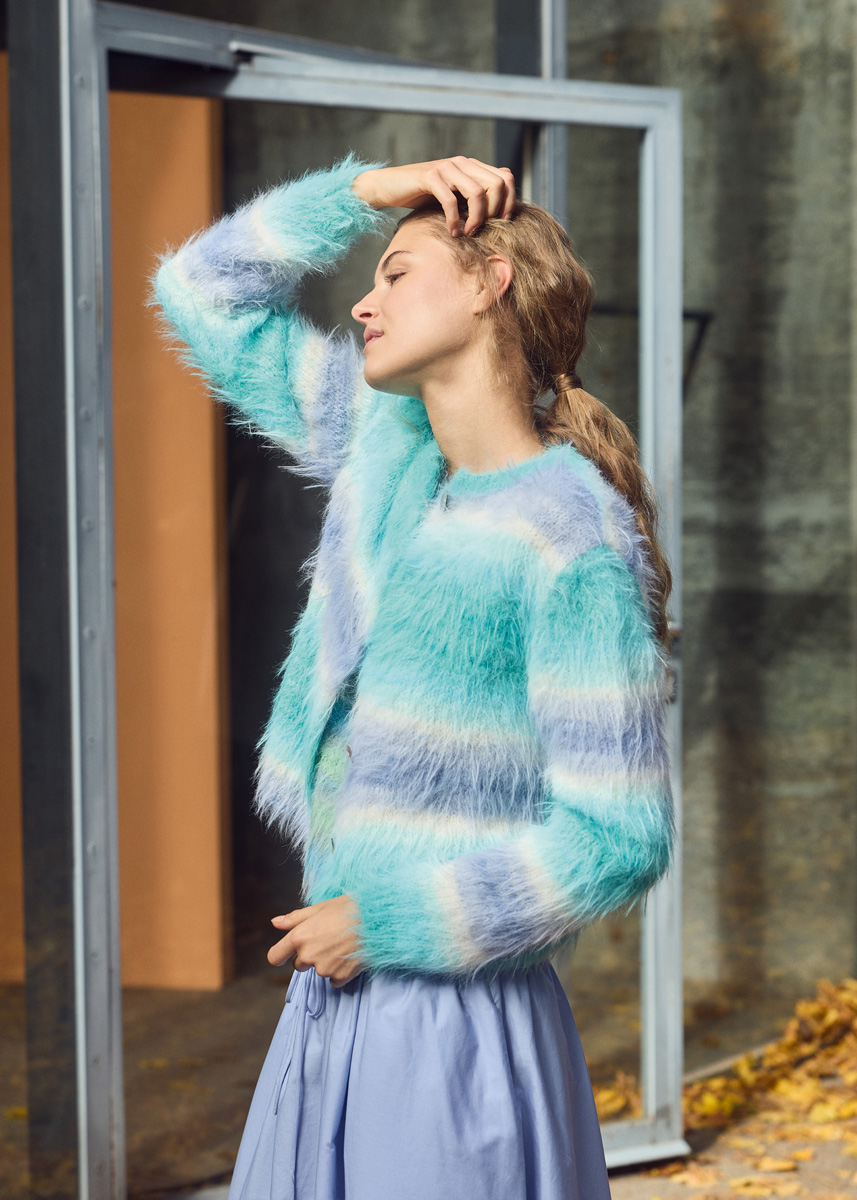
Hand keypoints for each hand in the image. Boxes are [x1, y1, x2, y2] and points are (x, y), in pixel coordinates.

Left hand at [268, 894, 365, 987]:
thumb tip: (275, 923)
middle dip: (309, 955)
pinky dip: (340, 970)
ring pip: (318, 970)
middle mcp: (308, 955)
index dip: (279, 955)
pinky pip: (334, 979)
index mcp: (299, 937)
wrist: (378, 920)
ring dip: (327, 962)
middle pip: (298, 964)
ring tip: (343, 944)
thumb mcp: (320, 908)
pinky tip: (350, 955)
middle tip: (328, 939)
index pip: (275, 957)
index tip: (284, 954)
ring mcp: (324, 969)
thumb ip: (294, 919)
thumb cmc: (348, 909)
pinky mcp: (340, 977)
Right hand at [351, 156, 516, 237]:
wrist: (389, 186)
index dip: (509, 201)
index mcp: (472, 166)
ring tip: (468, 233)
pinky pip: (451, 200)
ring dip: (476, 218)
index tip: (502, 223)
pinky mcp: (430, 176)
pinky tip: (452, 232)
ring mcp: (447, 168)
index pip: (506, 177)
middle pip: (497, 184)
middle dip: (494, 212)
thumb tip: (498, 214)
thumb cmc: (422, 196)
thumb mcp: (453, 197)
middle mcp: (463, 163)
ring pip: (477, 192)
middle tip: (483, 229)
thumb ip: (472, 199)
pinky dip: (454, 220)